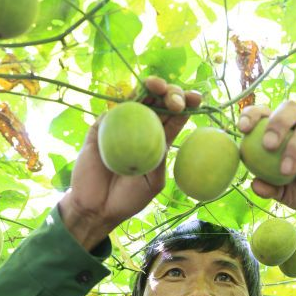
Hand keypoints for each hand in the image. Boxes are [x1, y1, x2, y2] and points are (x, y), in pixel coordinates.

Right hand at [61, 77, 202, 248]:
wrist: (98, 208)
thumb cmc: (129, 198)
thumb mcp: (154, 179)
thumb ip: (162, 153)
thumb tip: (176, 125)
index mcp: (159, 140)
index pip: (175, 116)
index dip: (187, 103)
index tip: (197, 98)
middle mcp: (142, 128)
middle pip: (159, 101)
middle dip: (171, 93)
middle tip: (176, 100)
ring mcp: (120, 125)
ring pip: (137, 98)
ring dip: (149, 87)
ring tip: (158, 86)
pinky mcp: (101, 126)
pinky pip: (114, 109)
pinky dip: (126, 99)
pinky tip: (136, 95)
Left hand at [238, 101, 295, 245]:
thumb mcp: (281, 192)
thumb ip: (268, 187)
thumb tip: (254, 183)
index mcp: (284, 132)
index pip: (267, 112)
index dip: (253, 114)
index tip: (242, 129)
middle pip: (291, 108)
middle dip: (277, 122)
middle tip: (268, 145)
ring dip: (294, 149)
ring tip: (285, 172)